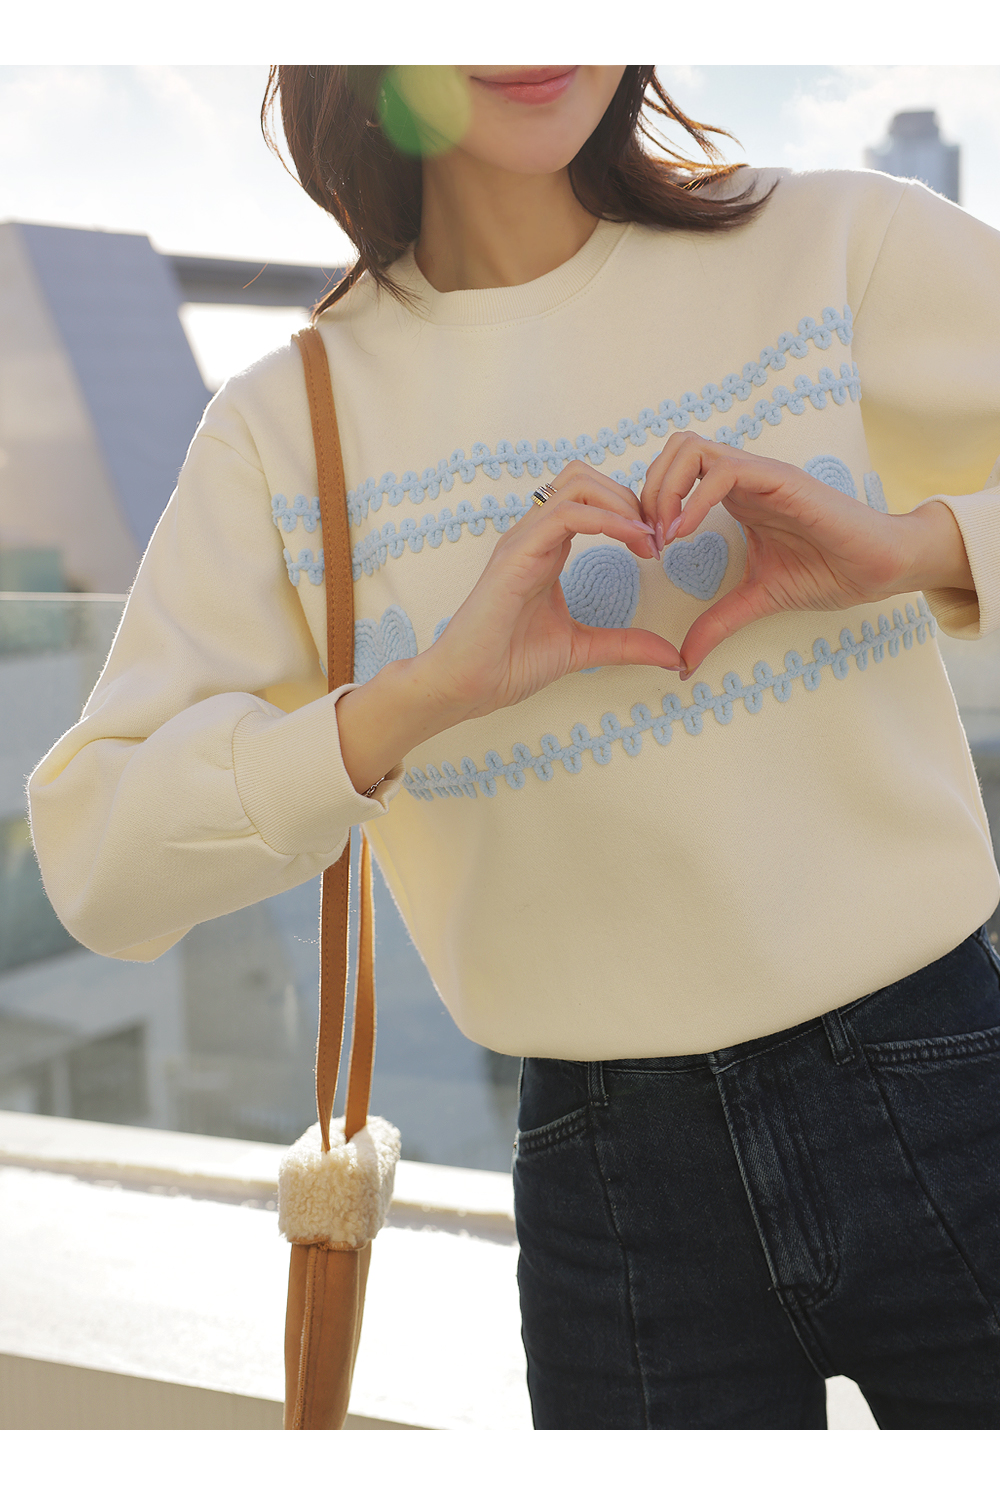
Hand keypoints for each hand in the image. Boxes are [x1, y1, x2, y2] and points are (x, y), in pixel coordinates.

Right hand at [424, 460, 681, 719]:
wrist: (465, 685)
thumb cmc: (507, 663)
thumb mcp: (582, 649)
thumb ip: (625, 645)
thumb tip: (671, 656)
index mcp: (547, 548)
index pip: (590, 499)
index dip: (630, 511)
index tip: (657, 545)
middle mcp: (533, 536)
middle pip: (585, 477)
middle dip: (630, 498)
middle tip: (656, 537)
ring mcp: (522, 541)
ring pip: (577, 483)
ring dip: (622, 503)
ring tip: (647, 538)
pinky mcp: (515, 555)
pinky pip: (565, 515)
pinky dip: (606, 519)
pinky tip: (631, 540)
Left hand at [640, 433, 971, 677]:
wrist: (879, 568)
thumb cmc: (829, 571)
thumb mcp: (757, 600)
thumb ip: (717, 623)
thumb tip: (683, 664)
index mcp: (734, 496)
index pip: (675, 472)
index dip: (650, 505)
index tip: (649, 551)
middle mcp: (743, 477)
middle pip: (675, 448)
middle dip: (648, 491)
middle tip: (650, 540)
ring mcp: (762, 474)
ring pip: (692, 447)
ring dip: (665, 489)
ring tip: (666, 536)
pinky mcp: (782, 480)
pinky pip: (725, 470)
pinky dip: (694, 499)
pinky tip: (686, 533)